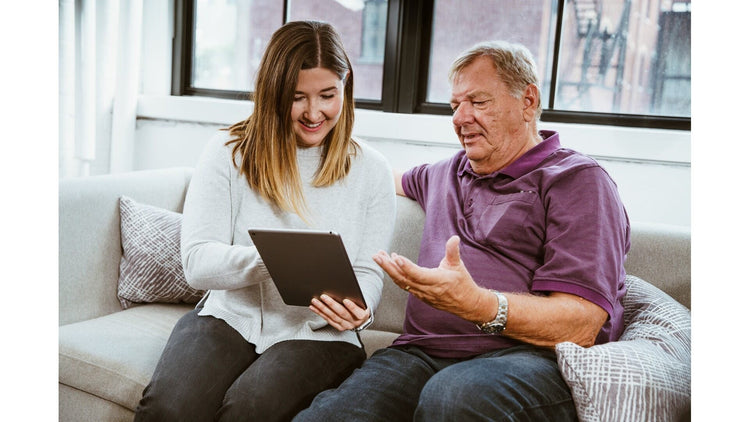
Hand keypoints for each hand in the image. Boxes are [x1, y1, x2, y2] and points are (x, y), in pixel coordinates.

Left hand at [309, 294, 370, 331]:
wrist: (361, 318)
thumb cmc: (360, 306)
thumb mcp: (362, 302)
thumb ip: (355, 298)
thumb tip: (342, 289)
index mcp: (362, 315)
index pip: (357, 312)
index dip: (351, 306)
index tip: (345, 300)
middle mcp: (354, 322)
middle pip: (342, 313)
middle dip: (332, 304)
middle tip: (323, 296)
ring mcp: (346, 326)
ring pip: (333, 316)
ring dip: (322, 308)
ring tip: (315, 300)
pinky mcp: (339, 327)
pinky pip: (328, 319)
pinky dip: (320, 313)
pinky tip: (314, 307)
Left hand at [373, 235, 491, 322]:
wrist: (466, 304)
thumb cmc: (463, 284)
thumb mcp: (459, 266)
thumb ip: (453, 251)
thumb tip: (454, 238)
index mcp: (438, 281)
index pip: (418, 274)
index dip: (406, 266)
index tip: (396, 257)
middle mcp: (427, 289)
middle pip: (404, 279)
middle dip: (389, 267)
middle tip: (377, 256)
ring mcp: (422, 294)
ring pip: (401, 282)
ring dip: (389, 270)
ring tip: (379, 257)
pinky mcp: (420, 296)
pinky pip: (404, 286)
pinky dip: (395, 276)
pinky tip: (390, 266)